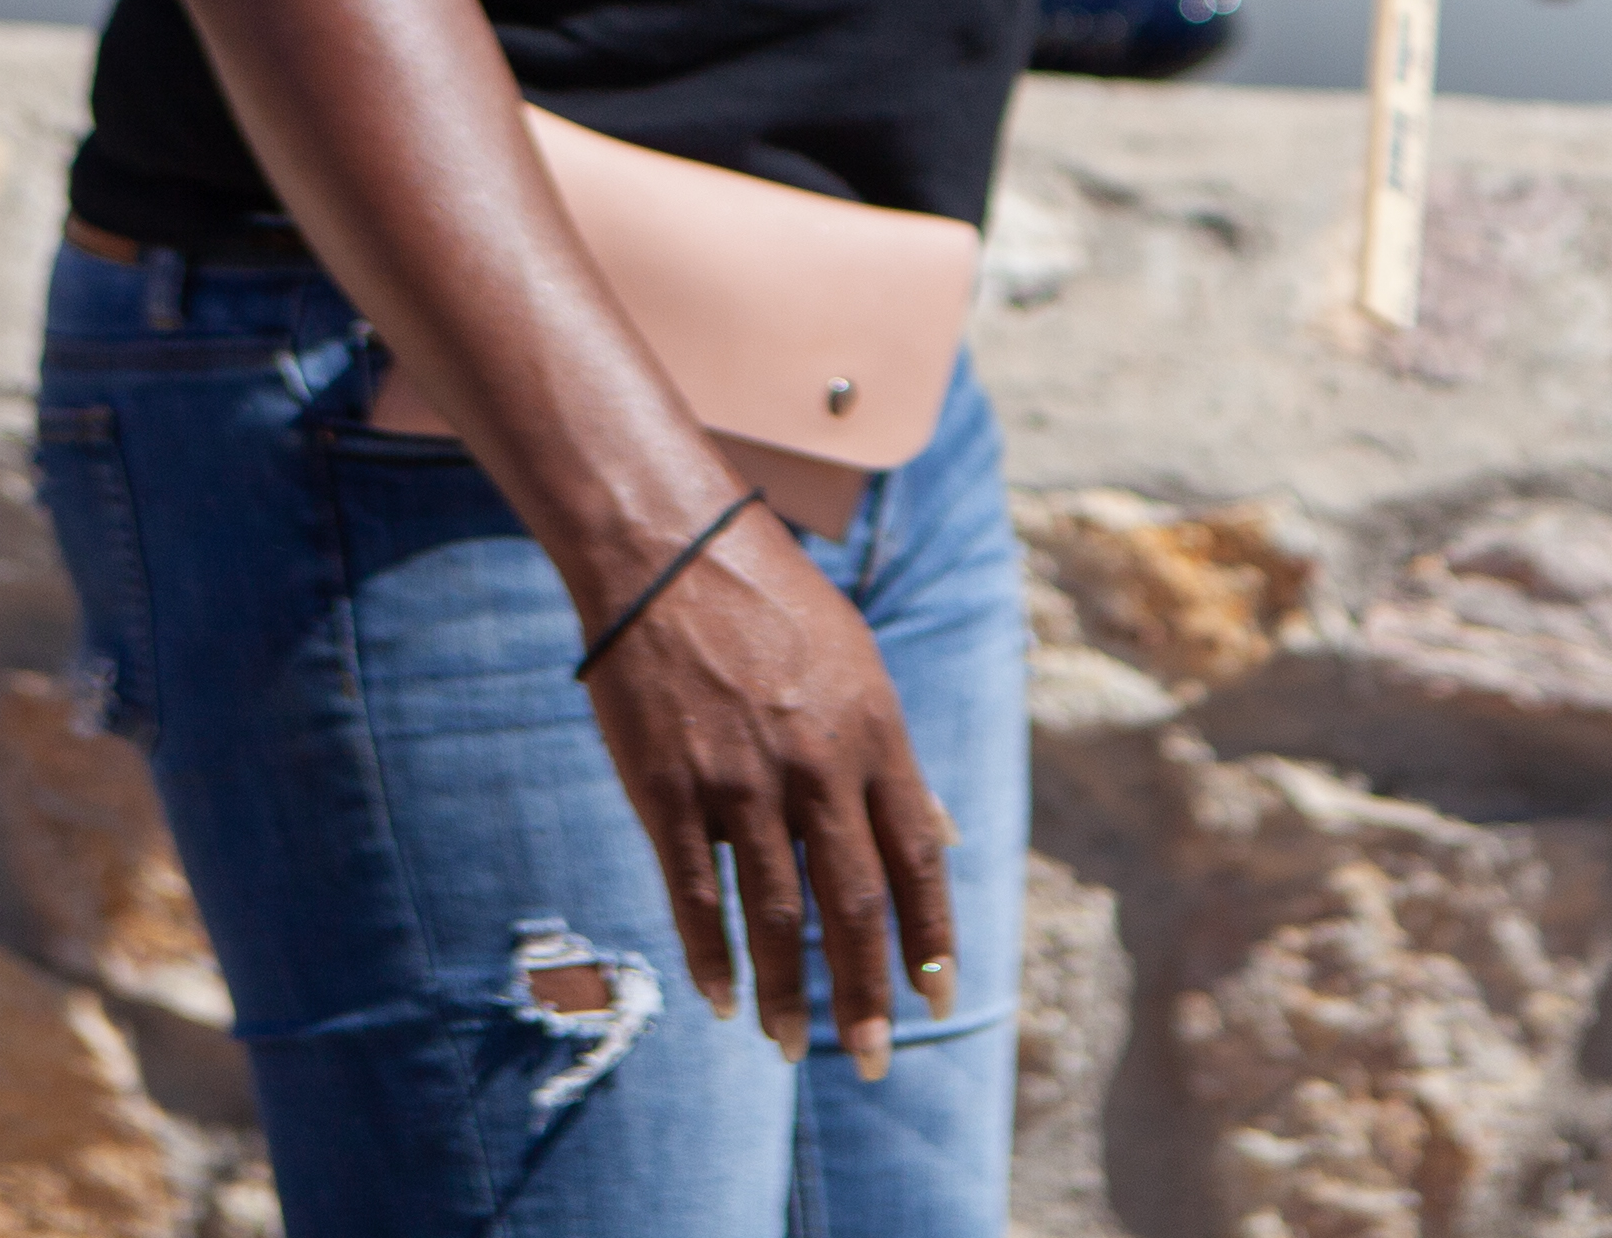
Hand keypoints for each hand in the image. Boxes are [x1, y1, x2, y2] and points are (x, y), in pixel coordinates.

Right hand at [572, 514, 950, 1077]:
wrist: (669, 554)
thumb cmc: (775, 609)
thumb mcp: (860, 668)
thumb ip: (894, 760)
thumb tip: (941, 840)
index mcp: (876, 736)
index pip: (918, 860)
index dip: (932, 937)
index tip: (942, 997)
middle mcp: (818, 767)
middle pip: (856, 904)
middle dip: (870, 991)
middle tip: (874, 1057)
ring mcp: (741, 782)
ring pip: (778, 915)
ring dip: (789, 994)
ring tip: (793, 1048)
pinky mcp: (671, 791)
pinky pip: (698, 894)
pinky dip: (715, 956)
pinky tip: (726, 1000)